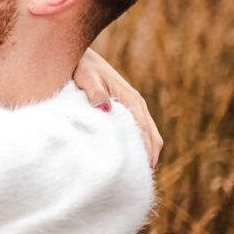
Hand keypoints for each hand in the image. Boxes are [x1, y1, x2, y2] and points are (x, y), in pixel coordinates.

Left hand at [73, 49, 162, 167]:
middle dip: (149, 157)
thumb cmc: (81, 65)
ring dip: (146, 153)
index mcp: (131, 99)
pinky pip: (139, 130)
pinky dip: (140, 145)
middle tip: (139, 180)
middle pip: (152, 136)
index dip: (146, 152)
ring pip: (148, 134)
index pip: (145, 131)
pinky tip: (130, 158)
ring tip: (135, 174)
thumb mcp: (86, 77)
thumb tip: (106, 109)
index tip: (142, 172)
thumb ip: (95, 92)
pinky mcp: (125, 108)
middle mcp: (136, 103)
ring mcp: (132, 106)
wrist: (81, 52)